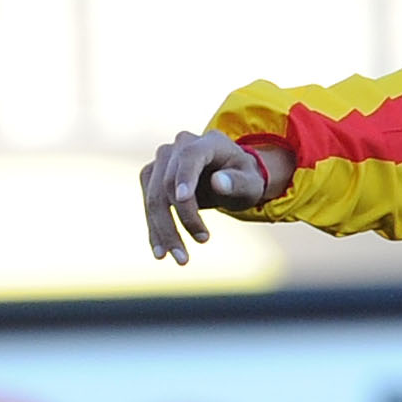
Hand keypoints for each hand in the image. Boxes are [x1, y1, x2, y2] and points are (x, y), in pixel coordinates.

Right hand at [141, 129, 293, 264]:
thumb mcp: (252, 182)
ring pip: (154, 197)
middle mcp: (179, 147)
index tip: (183, 199)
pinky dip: (155, 229)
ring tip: (180, 259)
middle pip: (168, 183)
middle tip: (189, 253)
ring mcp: (162, 161)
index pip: (190, 157)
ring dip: (162, 231)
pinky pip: (149, 204)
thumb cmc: (245, 178)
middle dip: (177, 220)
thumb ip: (238, 182)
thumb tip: (218, 183)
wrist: (231, 175)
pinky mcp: (152, 177)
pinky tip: (161, 252)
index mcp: (207, 142)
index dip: (185, 176)